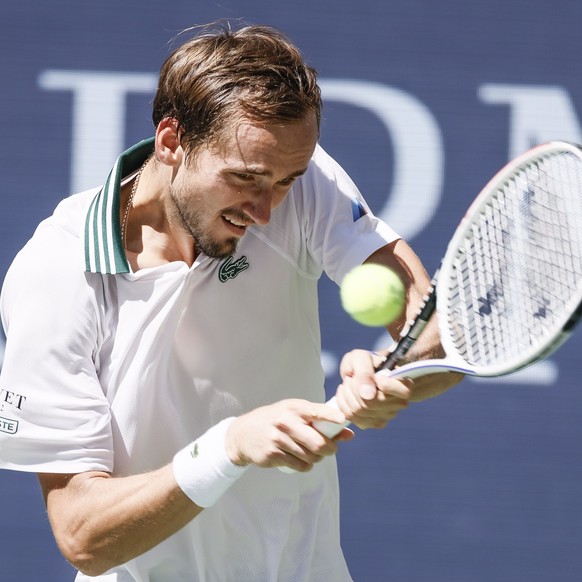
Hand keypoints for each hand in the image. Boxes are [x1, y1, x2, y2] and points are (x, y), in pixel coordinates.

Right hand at [225, 399, 353, 471]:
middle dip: (330, 449)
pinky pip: (299, 466)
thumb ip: (320, 422)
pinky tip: (300, 460)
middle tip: (331, 450)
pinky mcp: (273, 454)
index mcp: (294, 408)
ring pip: (311, 457)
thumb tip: (349, 434)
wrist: (243, 434)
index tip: (343, 420)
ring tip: (312, 454)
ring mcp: (278, 438)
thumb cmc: (276, 421)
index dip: (332, 416)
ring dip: (316, 459)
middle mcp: (286, 421)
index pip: (317, 411)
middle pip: (318, 443)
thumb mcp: (294, 414)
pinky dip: (305, 466)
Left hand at [335, 349, 410, 428]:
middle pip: (371, 403)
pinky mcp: (373, 422)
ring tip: (348, 383)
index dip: (384, 384)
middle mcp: (399, 403)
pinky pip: (352, 417)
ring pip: (359, 411)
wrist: (365, 371)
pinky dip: (343, 403)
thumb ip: (365, 372)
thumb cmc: (365, 362)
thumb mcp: (362, 358)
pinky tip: (345, 393)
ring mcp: (387, 415)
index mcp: (404, 384)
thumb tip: (368, 396)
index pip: (399, 391)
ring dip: (347, 394)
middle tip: (352, 377)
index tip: (376, 376)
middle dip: (354, 387)